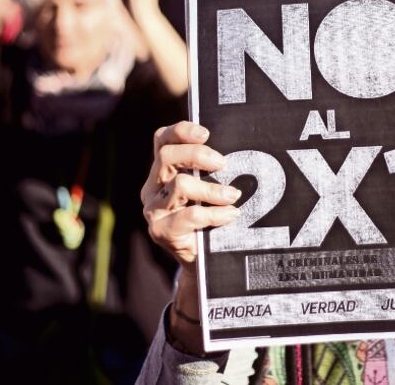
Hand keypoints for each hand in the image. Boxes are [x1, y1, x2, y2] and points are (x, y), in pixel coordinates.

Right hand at [141, 122, 240, 270]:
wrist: (202, 262)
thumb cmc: (210, 218)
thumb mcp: (209, 189)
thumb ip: (213, 170)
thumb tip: (241, 148)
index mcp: (163, 170)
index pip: (162, 139)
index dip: (181, 131)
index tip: (206, 133)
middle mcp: (153, 187)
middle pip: (167, 156)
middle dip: (197, 155)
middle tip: (222, 163)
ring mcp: (153, 209)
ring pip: (180, 185)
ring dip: (212, 189)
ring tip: (233, 196)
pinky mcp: (160, 231)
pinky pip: (190, 215)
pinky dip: (214, 214)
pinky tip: (230, 215)